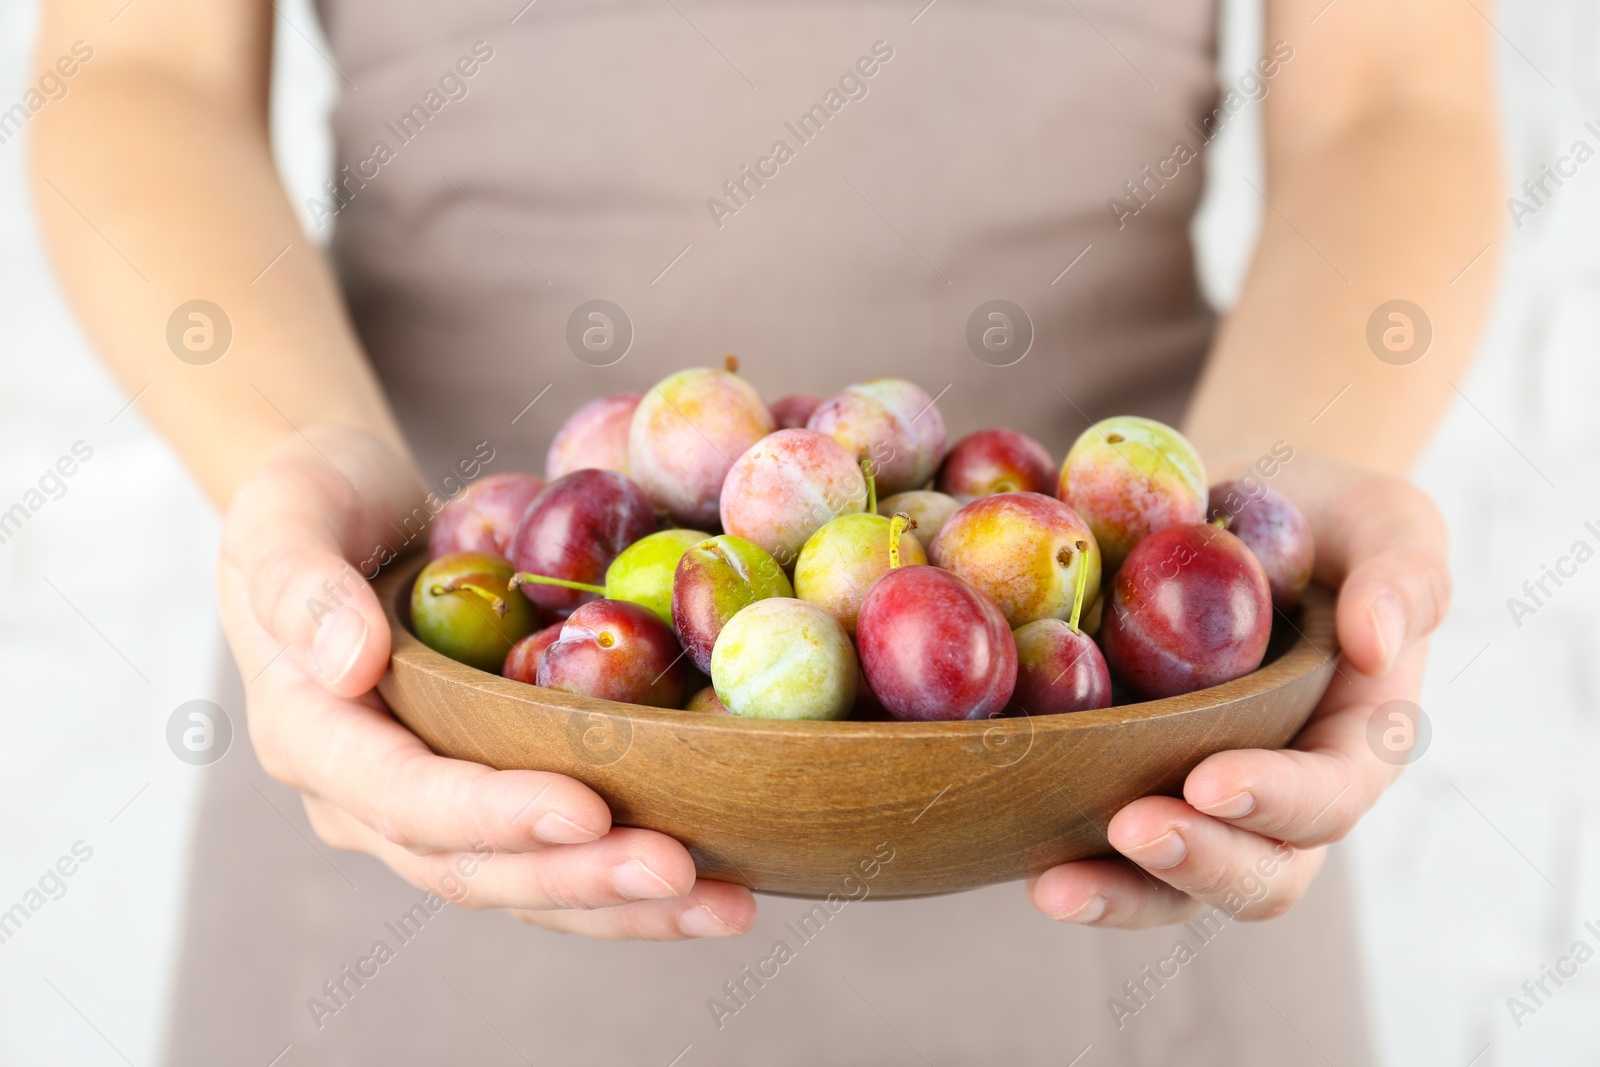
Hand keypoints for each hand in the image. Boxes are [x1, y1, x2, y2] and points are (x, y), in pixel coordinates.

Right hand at [218, 426, 755, 938]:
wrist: (343, 515)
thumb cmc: (314, 499)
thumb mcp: (286, 511)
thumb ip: (301, 584)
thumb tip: (348, 661)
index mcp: (309, 735)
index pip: (402, 795)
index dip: (492, 812)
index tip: (586, 810)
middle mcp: (363, 797)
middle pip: (473, 865)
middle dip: (579, 877)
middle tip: (682, 873)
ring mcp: (424, 811)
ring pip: (524, 883)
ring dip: (622, 903)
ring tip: (727, 907)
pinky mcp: (485, 799)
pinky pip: (556, 855)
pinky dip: (628, 876)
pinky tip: (719, 882)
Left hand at [1028, 451, 1448, 925]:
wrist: (1233, 514)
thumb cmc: (1324, 523)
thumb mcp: (1385, 523)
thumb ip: (1404, 576)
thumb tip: (1378, 641)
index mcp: (1349, 746)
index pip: (1326, 799)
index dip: (1276, 801)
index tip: (1212, 781)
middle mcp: (1275, 796)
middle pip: (1254, 876)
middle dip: (1194, 864)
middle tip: (1128, 830)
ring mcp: (1194, 800)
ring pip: (1166, 886)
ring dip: (1114, 894)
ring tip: (1050, 885)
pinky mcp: (1121, 781)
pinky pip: (1093, 838)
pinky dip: (1052, 846)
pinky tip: (998, 835)